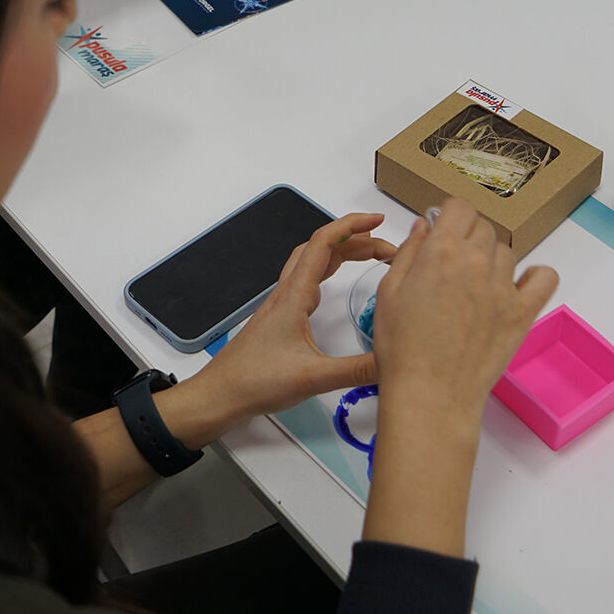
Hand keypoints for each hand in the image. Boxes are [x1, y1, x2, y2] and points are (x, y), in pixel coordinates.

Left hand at [189, 212, 393, 419]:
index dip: (352, 225)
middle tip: (385, 247)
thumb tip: (391, 363)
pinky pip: (305, 280)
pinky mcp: (280, 317)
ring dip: (340, 252)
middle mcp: (286, 293)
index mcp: (294, 296)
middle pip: (321, 248)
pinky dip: (325, 270)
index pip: (324, 243)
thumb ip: (356, 371)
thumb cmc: (254, 381)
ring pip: (312, 262)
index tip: (377, 220)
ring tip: (367, 255)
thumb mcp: (313, 378)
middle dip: (356, 239)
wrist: (221, 394)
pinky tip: (332, 283)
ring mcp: (281, 303)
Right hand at [370, 198, 558, 424]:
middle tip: (452, 264)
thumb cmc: (403, 348)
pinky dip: (534, 276)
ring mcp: (504, 286)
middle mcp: (477, 261)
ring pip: (506, 252)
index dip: (450, 215)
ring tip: (474, 287)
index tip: (444, 228)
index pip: (459, 207)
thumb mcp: (389, 291)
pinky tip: (515, 288)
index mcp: (442, 251)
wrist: (430, 393)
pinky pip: (544, 277)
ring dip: (491, 260)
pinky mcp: (522, 312)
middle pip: (483, 227)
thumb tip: (424, 226)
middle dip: (467, 237)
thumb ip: (409, 251)